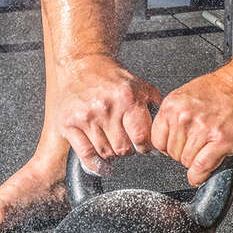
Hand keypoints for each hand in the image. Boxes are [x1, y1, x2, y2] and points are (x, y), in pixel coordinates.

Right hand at [54, 54, 161, 173]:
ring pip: (106, 153)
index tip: (144, 147)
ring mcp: (86, 117)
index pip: (142, 138)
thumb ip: (154, 107)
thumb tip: (163, 131)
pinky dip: (96, 165)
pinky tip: (103, 166)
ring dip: (112, 154)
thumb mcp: (139, 86)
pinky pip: (86, 155)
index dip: (146, 147)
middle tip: (126, 143)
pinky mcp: (69, 123)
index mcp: (127, 98)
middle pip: (124, 149)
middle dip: (128, 150)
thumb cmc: (111, 78)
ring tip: (113, 144)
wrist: (82, 65)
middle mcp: (106, 108)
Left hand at [151, 64, 232, 184]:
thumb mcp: (188, 95)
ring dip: (196, 162)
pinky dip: (200, 176)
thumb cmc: (223, 88)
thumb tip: (168, 136)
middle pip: (172, 154)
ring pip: (187, 162)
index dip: (168, 146)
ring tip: (208, 148)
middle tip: (199, 145)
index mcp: (173, 105)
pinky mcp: (221, 141)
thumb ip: (175, 115)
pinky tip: (203, 173)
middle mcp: (185, 117)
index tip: (178, 146)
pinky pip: (201, 168)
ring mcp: (203, 130)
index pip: (157, 140)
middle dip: (185, 153)